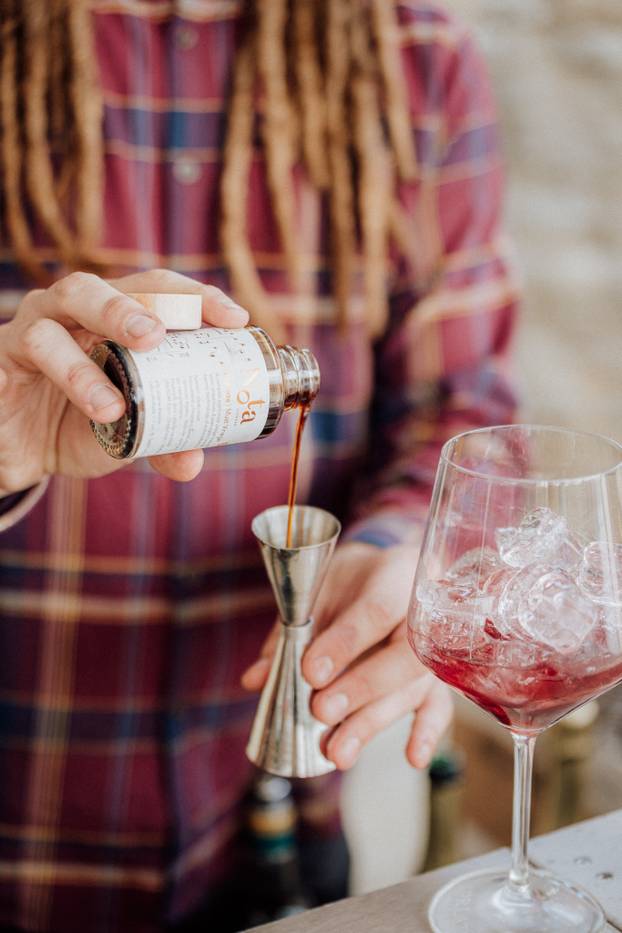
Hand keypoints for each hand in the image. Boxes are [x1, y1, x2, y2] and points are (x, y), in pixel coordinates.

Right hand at [0, 269, 247, 494]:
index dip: (197, 297)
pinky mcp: (6, 354)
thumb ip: (161, 443)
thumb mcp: (126, 435)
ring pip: (63, 309)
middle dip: (137, 305)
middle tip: (159, 336)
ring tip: (118, 399)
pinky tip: (98, 408)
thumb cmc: (75, 423)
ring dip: (93, 350)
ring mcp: (38, 326)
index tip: (237, 320)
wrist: (18, 451)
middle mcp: (78, 313)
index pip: (159, 292)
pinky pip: (32, 349)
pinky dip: (69, 377)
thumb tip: (194, 461)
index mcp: (116, 320)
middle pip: (108, 286)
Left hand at [242, 542, 452, 769]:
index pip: (375, 612)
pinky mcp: (436, 677)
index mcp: (393, 578)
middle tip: (321, 712)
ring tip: (339, 753)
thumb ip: (292, 631)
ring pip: (412, 689)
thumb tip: (257, 679)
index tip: (311, 672)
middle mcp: (422, 614)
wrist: (389, 571)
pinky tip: (413, 759)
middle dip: (359, 689)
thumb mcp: (319, 588)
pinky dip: (428, 733)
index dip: (345, 644)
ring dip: (374, 722)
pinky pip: (440, 705)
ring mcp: (433, 649)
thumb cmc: (350, 580)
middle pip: (400, 659)